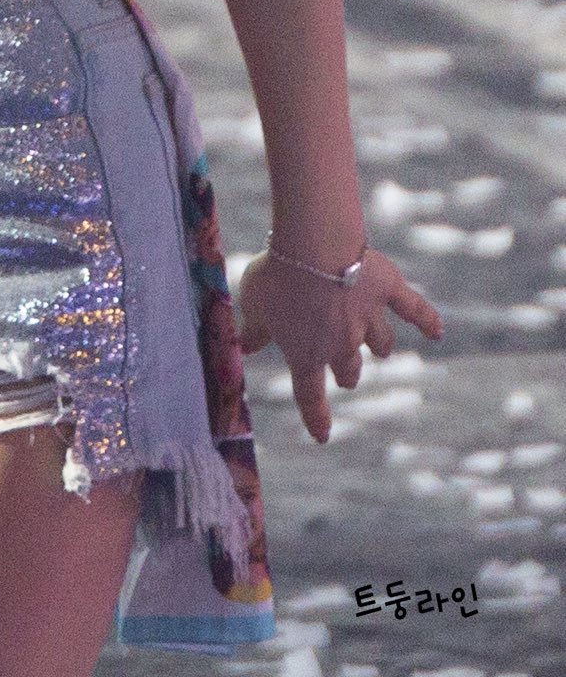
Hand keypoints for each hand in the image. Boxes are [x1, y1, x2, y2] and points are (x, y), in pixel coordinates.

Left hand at [236, 244, 443, 443]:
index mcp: (307, 352)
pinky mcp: (388, 290)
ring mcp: (369, 318)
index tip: (322, 435)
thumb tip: (243, 348)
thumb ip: (252, 331)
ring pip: (380, 342)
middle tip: (346, 374)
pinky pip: (414, 309)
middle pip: (349, 368)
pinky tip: (437, 331)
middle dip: (347, 373)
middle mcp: (342, 342)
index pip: (310, 394)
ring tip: (381, 348)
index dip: (316, 417)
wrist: (314, 246)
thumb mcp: (253, 305)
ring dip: (379, 347)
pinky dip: (427, 320)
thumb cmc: (277, 277)